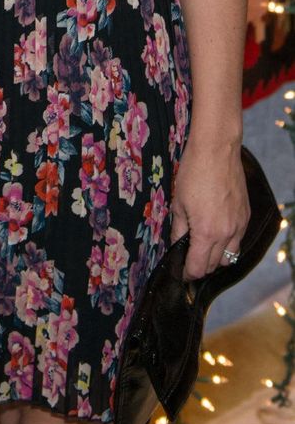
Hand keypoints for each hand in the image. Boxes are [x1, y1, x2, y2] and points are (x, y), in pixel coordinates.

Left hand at [169, 140, 248, 280]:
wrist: (217, 151)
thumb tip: (176, 245)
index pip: (199, 267)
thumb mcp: (178, 203)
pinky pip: (238, 240)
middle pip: (215, 265)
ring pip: (230, 256)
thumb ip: (178, 229)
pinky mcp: (246, 216)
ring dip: (216, 258)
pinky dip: (228, 244)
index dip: (188, 273)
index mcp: (206, 233)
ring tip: (203, 249)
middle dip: (201, 267)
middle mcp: (227, 234)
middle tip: (188, 260)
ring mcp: (239, 225)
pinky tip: (216, 234)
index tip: (181, 272)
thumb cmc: (193, 173)